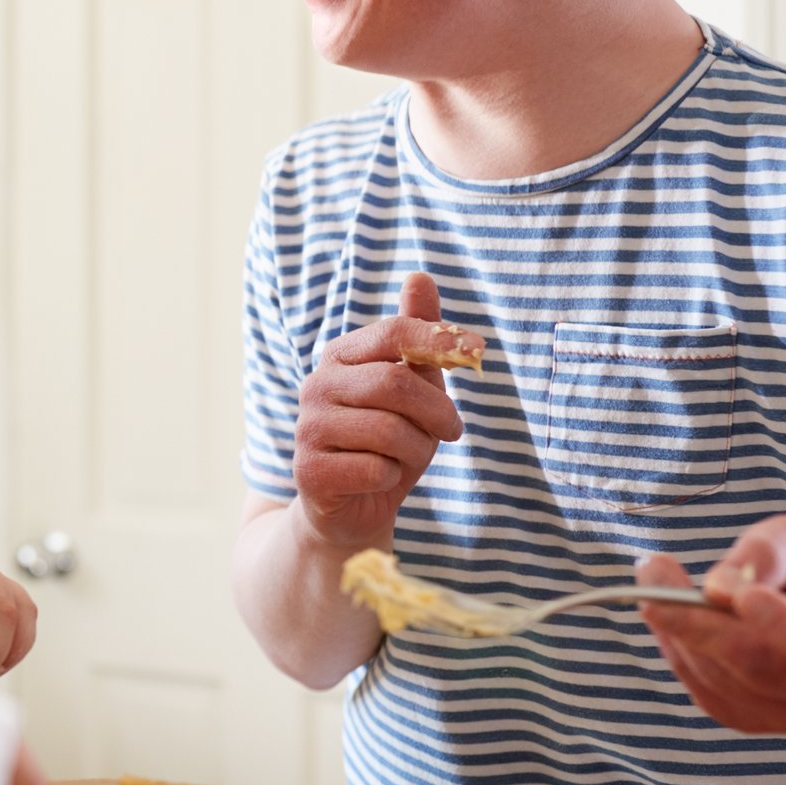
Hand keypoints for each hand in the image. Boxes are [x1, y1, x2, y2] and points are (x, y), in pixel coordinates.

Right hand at [291, 272, 473, 553]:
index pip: (391, 333)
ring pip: (390, 431)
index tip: (478, 348)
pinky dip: (391, 478)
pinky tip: (378, 479)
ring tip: (409, 458)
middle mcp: (316, 386)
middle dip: (437, 411)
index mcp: (340, 357)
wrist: (351, 508)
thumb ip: (418, 337)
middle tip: (452, 430)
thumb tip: (419, 276)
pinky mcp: (309, 471)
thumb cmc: (387, 443)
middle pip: (396, 384)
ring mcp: (307, 428)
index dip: (437, 339)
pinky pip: (375, 469)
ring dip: (417, 451)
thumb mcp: (412, 388)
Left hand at [636, 515, 785, 737]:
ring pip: (726, 679)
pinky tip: (669, 614)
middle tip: (654, 573)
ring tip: (654, 579)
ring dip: (679, 629)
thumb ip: (770, 552)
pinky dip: (678, 649)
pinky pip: (706, 690)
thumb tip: (721, 587)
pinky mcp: (755, 723)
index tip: (746, 595)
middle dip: (702, 620)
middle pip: (766, 669)